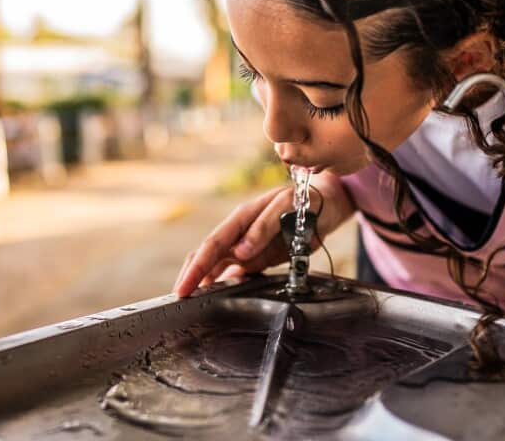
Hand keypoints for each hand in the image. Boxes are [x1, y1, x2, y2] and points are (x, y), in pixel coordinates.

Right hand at [172, 172, 353, 297]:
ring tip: (194, 303)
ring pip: (218, 266)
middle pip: (208, 256)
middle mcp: (239, 233)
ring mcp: (247, 246)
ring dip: (205, 282)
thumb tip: (239, 253)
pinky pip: (236, 273)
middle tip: (179, 299)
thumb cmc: (305, 201)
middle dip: (192, 276)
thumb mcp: (285, 207)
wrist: (324, 206)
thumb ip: (262, 228)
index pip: (212, 244)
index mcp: (241, 218)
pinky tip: (219, 298)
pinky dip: (225, 285)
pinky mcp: (257, 257)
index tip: (184, 287)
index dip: (196, 266)